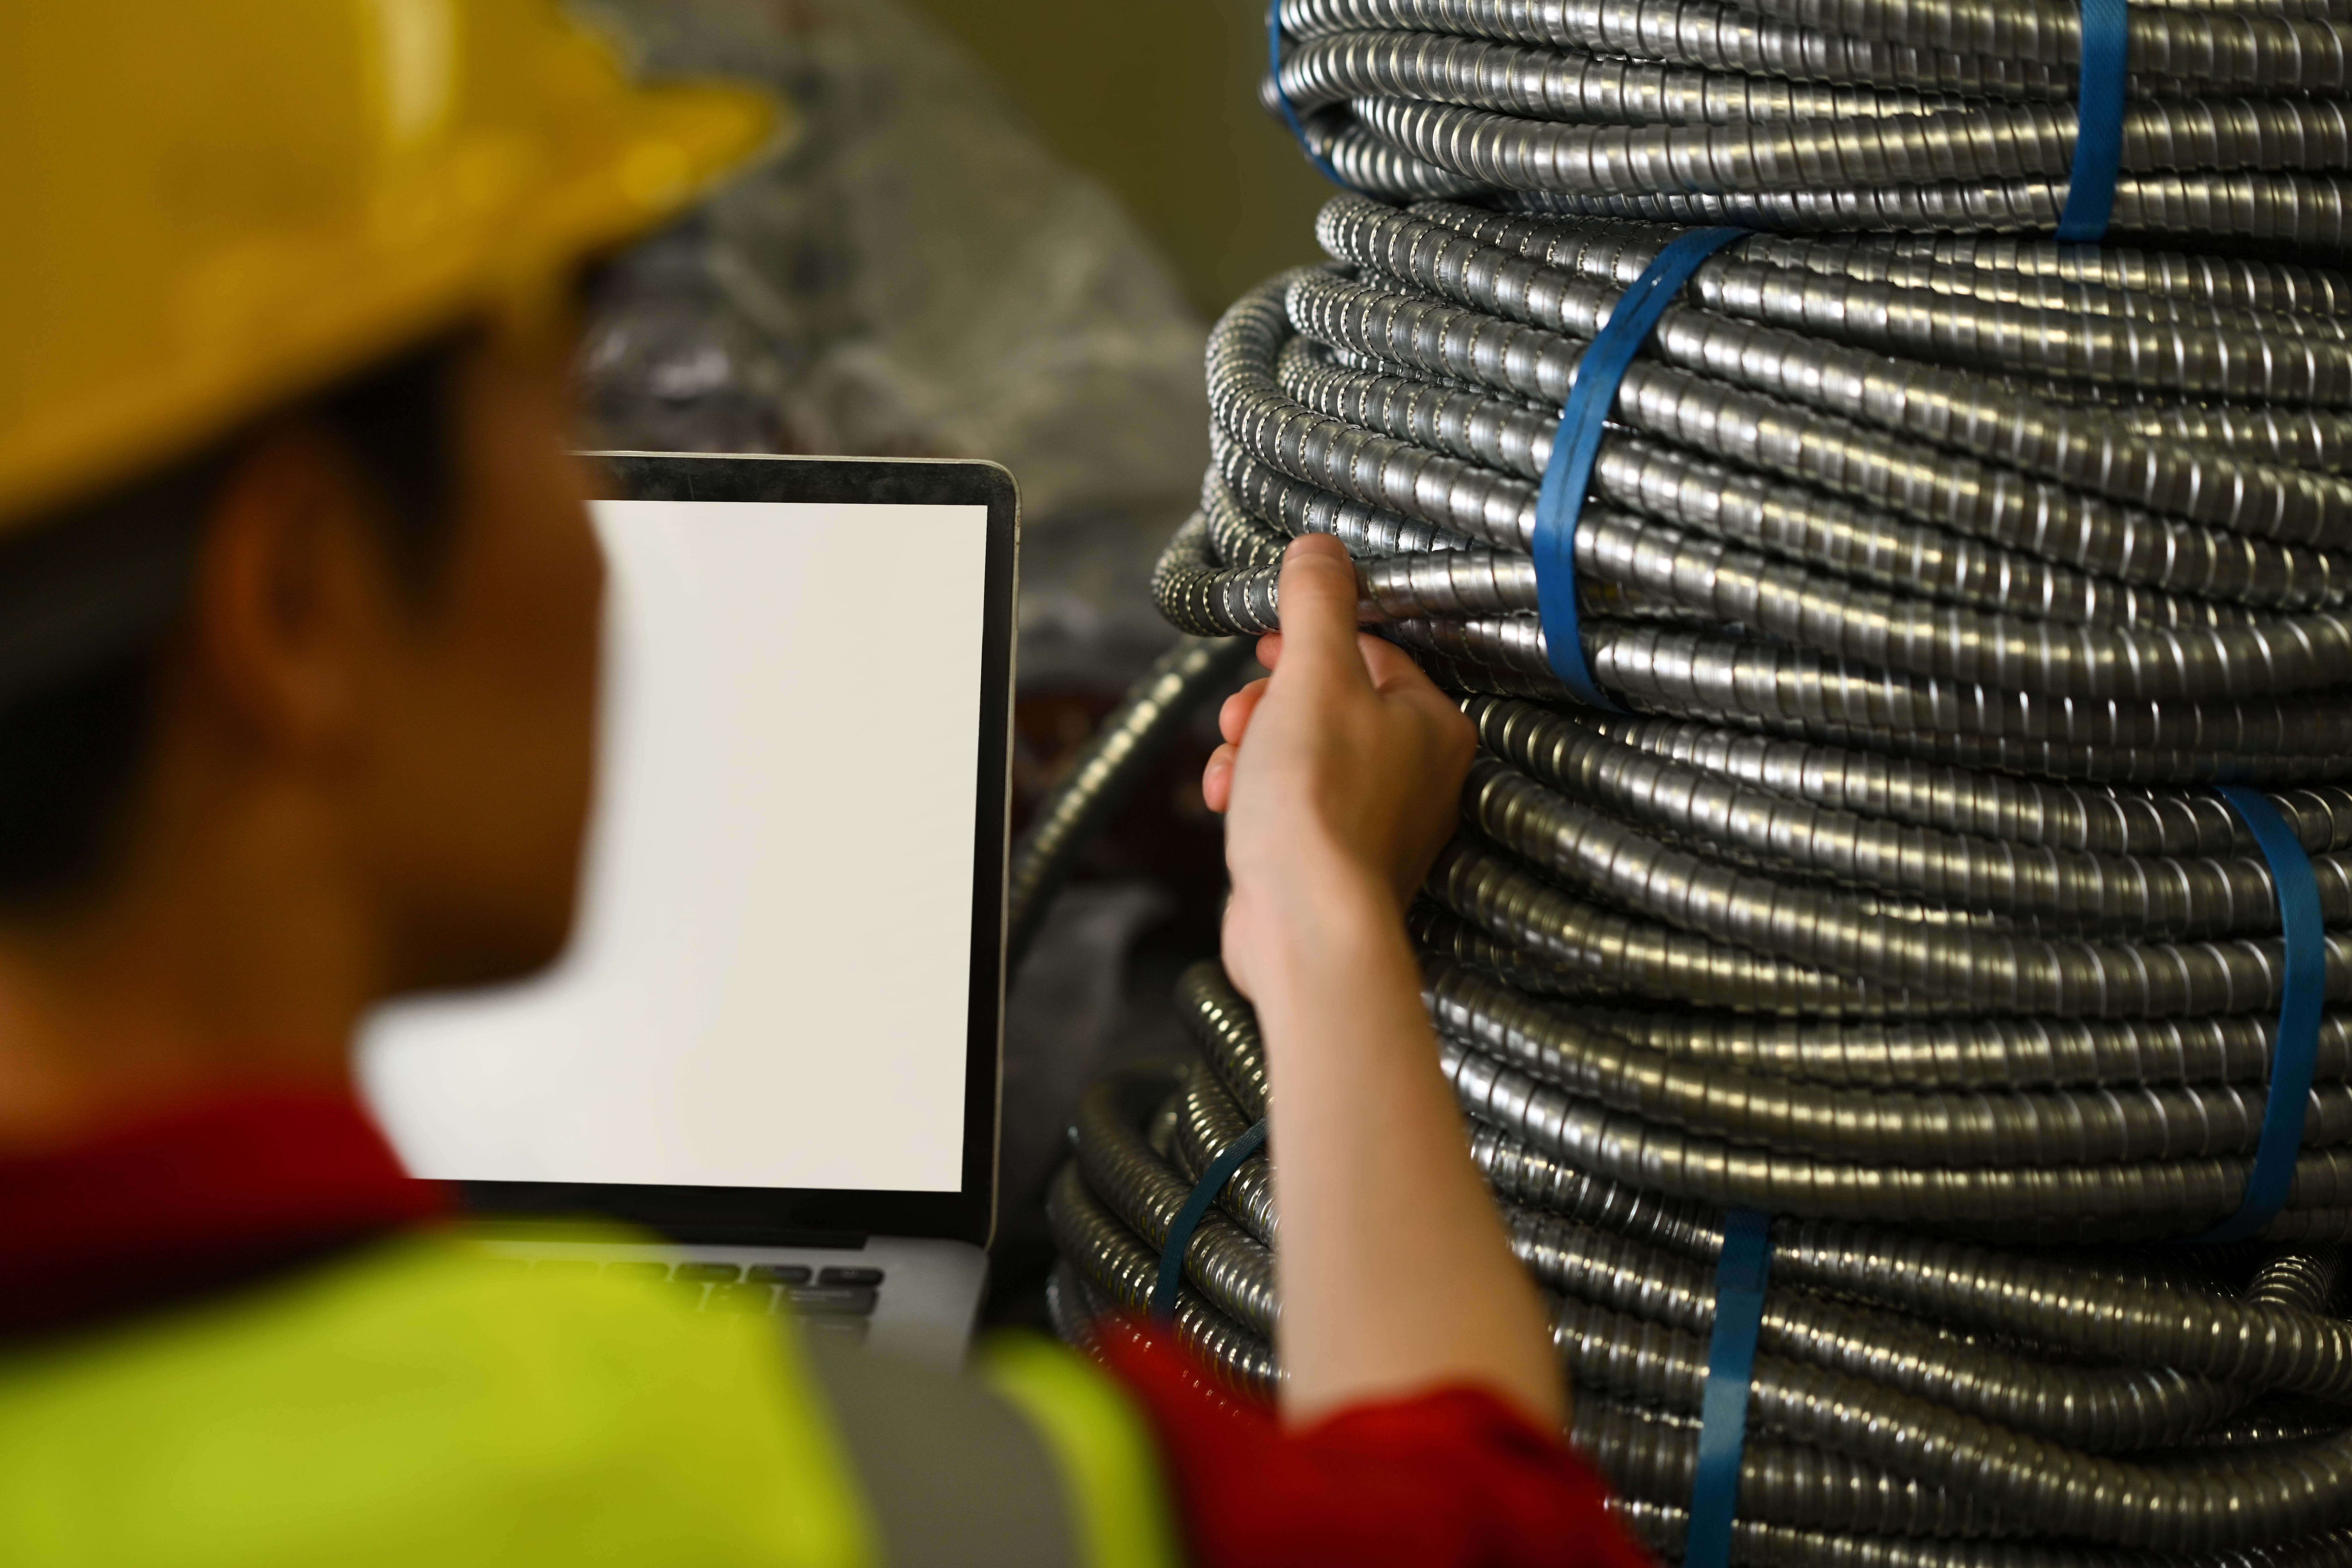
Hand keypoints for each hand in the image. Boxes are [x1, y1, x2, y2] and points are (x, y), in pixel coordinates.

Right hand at [1202, 534, 1473, 1001]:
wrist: (1305, 925)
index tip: (1270, 648)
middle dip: (1270, 702)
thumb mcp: (1313, 676)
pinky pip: (1290, 807)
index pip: (1372, 654)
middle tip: (1243, 713)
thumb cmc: (1319, 806)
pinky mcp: (1334, 862)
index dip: (1310, 643)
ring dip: (1252, 749)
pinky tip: (1228, 805)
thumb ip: (1317, 604)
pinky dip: (1253, 798)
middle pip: (1331, 705)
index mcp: (1432, 726)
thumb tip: (1320, 550)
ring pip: (1302, 756)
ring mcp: (1375, 824)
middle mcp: (1416, 776)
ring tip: (1231, 765)